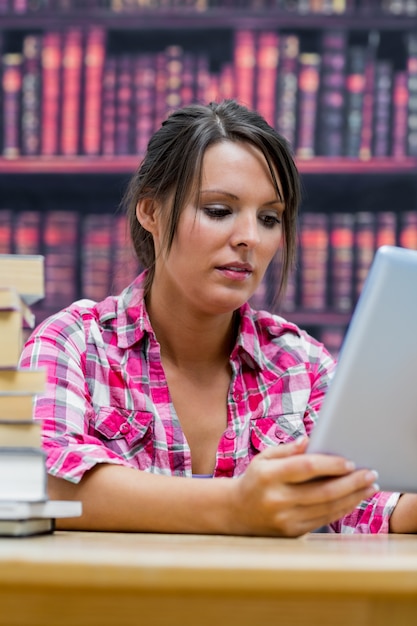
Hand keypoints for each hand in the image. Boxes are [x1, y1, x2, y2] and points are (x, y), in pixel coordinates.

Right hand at [228, 436, 378, 536]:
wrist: (237, 512)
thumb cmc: (256, 479)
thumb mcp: (264, 458)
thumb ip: (288, 450)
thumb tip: (310, 440)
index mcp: (268, 476)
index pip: (305, 468)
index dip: (330, 464)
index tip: (350, 462)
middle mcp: (276, 499)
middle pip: (322, 491)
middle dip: (351, 482)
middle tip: (370, 474)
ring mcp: (285, 519)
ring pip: (327, 508)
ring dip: (353, 497)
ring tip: (369, 487)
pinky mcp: (292, 532)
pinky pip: (323, 520)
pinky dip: (342, 509)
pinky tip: (354, 499)